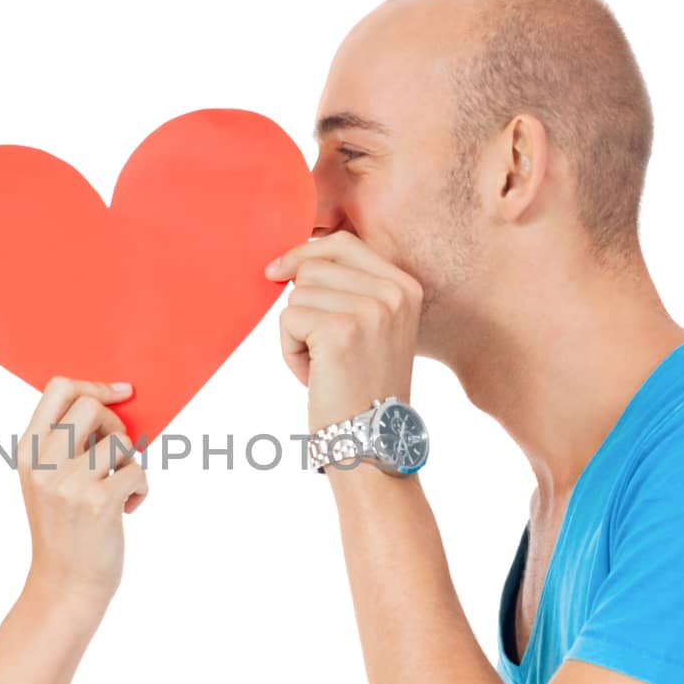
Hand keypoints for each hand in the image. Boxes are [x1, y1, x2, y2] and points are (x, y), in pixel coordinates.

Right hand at [17, 376, 149, 612]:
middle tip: (115, 455)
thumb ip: (66, 442)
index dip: (93, 385)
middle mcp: (43, 463)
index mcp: (27, 451)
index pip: (58, 389)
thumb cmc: (65, 529)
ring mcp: (68, 483)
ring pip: (120, 440)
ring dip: (130, 462)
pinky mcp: (97, 502)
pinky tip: (128, 508)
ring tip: (120, 487)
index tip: (119, 394)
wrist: (65, 586)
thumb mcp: (47, 481)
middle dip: (114, 424)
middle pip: (91, 406)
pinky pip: (137, 471)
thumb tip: (111, 401)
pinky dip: (141, 488)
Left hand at [266, 231, 421, 429]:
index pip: (342, 243)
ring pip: (297, 294)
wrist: (371, 440)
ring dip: (296, 333)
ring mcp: (371, 310)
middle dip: (302, 307)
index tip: (277, 272)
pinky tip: (313, 375)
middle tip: (321, 349)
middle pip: (313, 267)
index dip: (304, 254)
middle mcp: (394, 292)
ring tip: (322, 365)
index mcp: (405, 286)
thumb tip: (287, 262)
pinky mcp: (341, 330)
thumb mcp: (371, 327)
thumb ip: (346, 288)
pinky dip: (289, 350)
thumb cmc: (361, 387)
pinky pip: (288, 319)